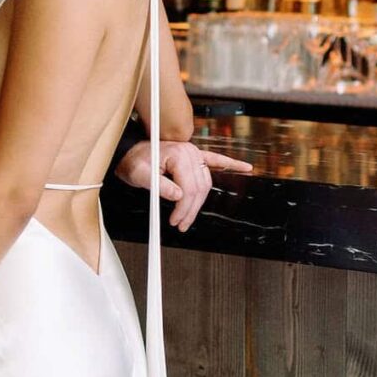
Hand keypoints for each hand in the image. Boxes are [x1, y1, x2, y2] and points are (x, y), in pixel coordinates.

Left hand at [114, 136, 249, 230]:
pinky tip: (245, 168)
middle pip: (200, 188)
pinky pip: (217, 161)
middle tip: (180, 224)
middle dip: (191, 209)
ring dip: (199, 202)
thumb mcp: (140, 175)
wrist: (131, 151)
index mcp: (179, 154)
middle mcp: (191, 152)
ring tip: (188, 218)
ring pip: (206, 184)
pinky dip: (231, 164)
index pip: (189, 187)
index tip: (175, 220)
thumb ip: (160, 185)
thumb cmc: (134, 161)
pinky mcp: (196, 157)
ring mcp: (195, 153)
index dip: (183, 208)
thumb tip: (178, 196)